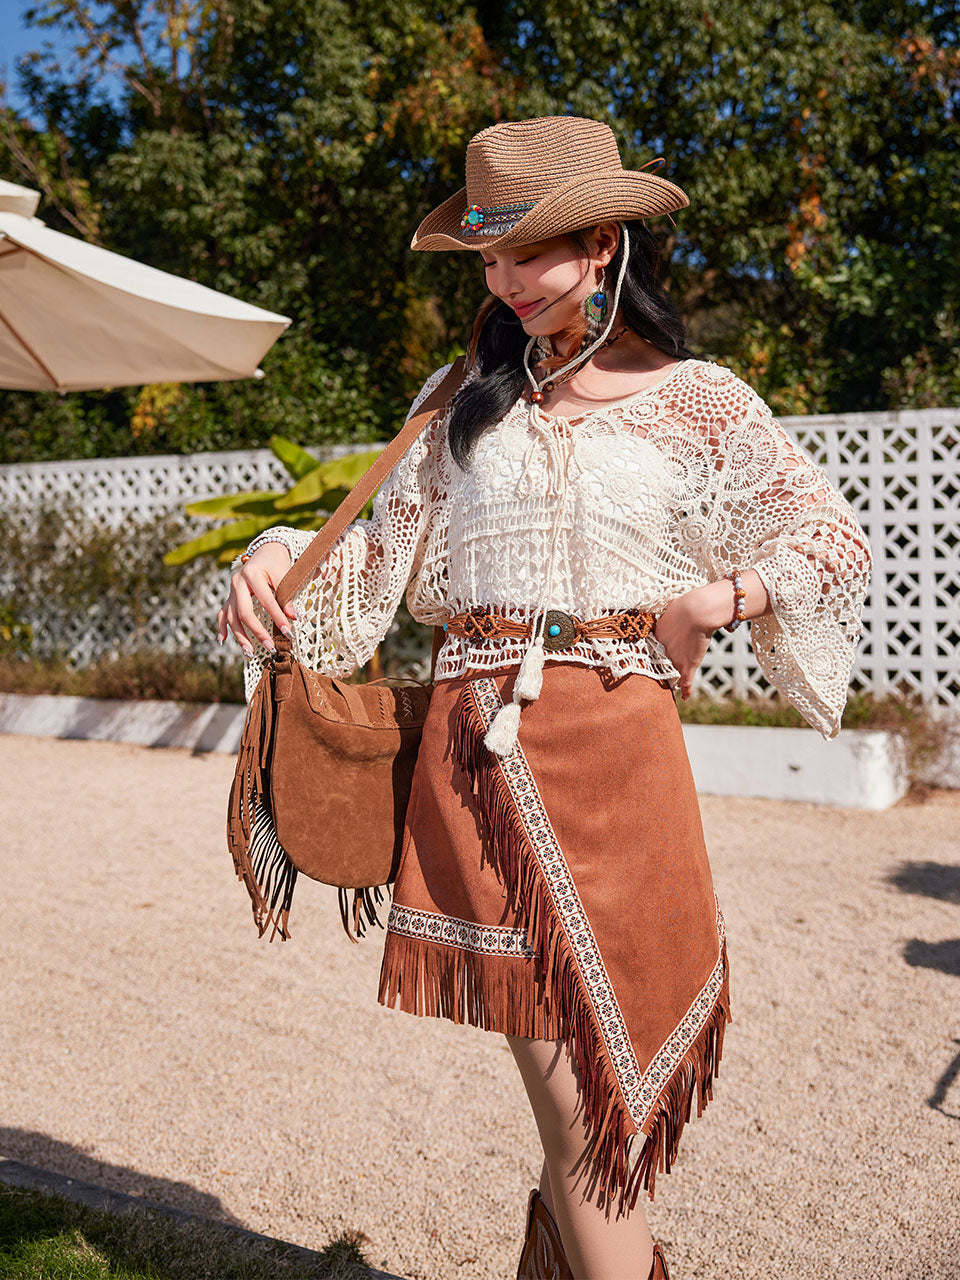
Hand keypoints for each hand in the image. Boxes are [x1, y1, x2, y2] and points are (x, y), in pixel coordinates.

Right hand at [217, 542, 295, 657]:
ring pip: (231, 617)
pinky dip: (222, 627)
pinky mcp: (229, 597)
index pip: (266, 601)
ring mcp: (231, 591)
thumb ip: (288, 596)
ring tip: (250, 654)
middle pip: (244, 612)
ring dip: (240, 637)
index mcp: (252, 575)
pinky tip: (222, 641)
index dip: (277, 618)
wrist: (265, 551)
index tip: (288, 633)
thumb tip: (294, 618)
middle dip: (257, 632)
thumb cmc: (277, 563)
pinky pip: (222, 613)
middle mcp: (237, 582)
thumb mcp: (285, 575)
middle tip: (271, 648)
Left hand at [652, 579, 736, 700]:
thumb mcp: (670, 608)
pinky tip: (685, 698)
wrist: (697, 611)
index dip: (650, 657)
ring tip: (667, 689)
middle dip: (655, 672)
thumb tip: (672, 608)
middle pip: (656, 665)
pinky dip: (686, 690)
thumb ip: (669, 614)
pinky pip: (686, 681)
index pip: (650, 651)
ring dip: (670, 682)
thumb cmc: (685, 605)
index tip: (646, 661)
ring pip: (671, 675)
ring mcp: (675, 659)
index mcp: (656, 637)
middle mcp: (663, 651)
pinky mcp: (689, 664)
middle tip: (650, 681)